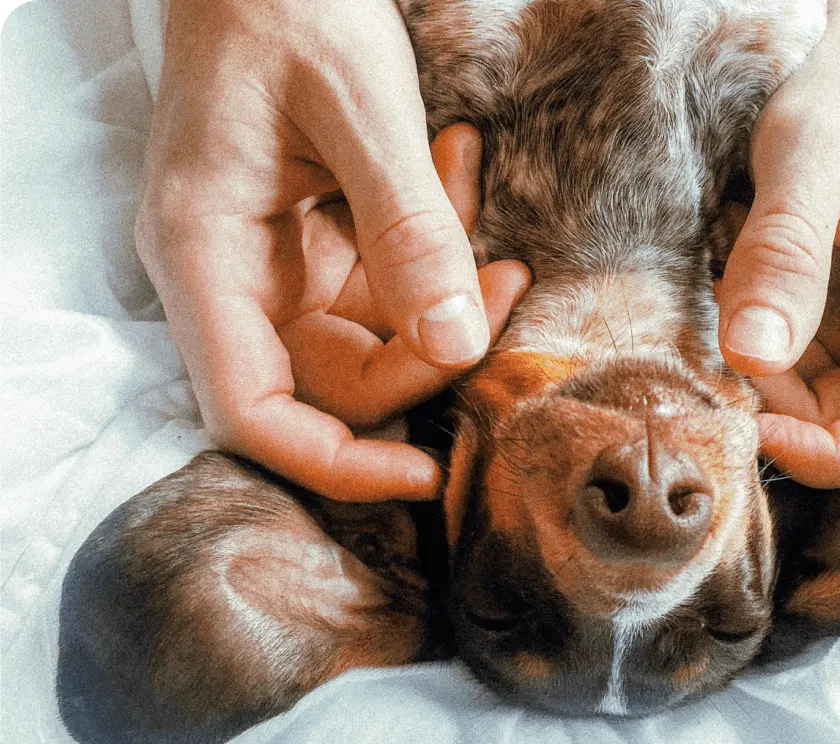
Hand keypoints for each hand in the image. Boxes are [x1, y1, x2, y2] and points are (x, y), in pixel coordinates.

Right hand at [135, 0, 529, 501]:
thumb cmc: (284, 3)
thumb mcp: (361, 108)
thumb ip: (410, 230)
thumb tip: (457, 344)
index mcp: (203, 253)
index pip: (252, 411)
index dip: (335, 462)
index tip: (427, 470)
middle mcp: (227, 274)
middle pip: (330, 380)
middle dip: (429, 349)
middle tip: (505, 280)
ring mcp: (270, 260)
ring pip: (370, 333)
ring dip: (444, 283)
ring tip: (468, 176)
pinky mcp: (310, 240)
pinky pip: (382, 281)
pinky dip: (433, 243)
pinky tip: (454, 164)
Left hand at [717, 0, 839, 486]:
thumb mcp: (810, 155)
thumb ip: (786, 251)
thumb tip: (753, 354)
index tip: (756, 428)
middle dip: (786, 414)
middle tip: (718, 357)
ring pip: (823, 412)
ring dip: (763, 386)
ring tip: (728, 304)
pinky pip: (799, 376)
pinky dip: (756, 358)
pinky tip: (735, 299)